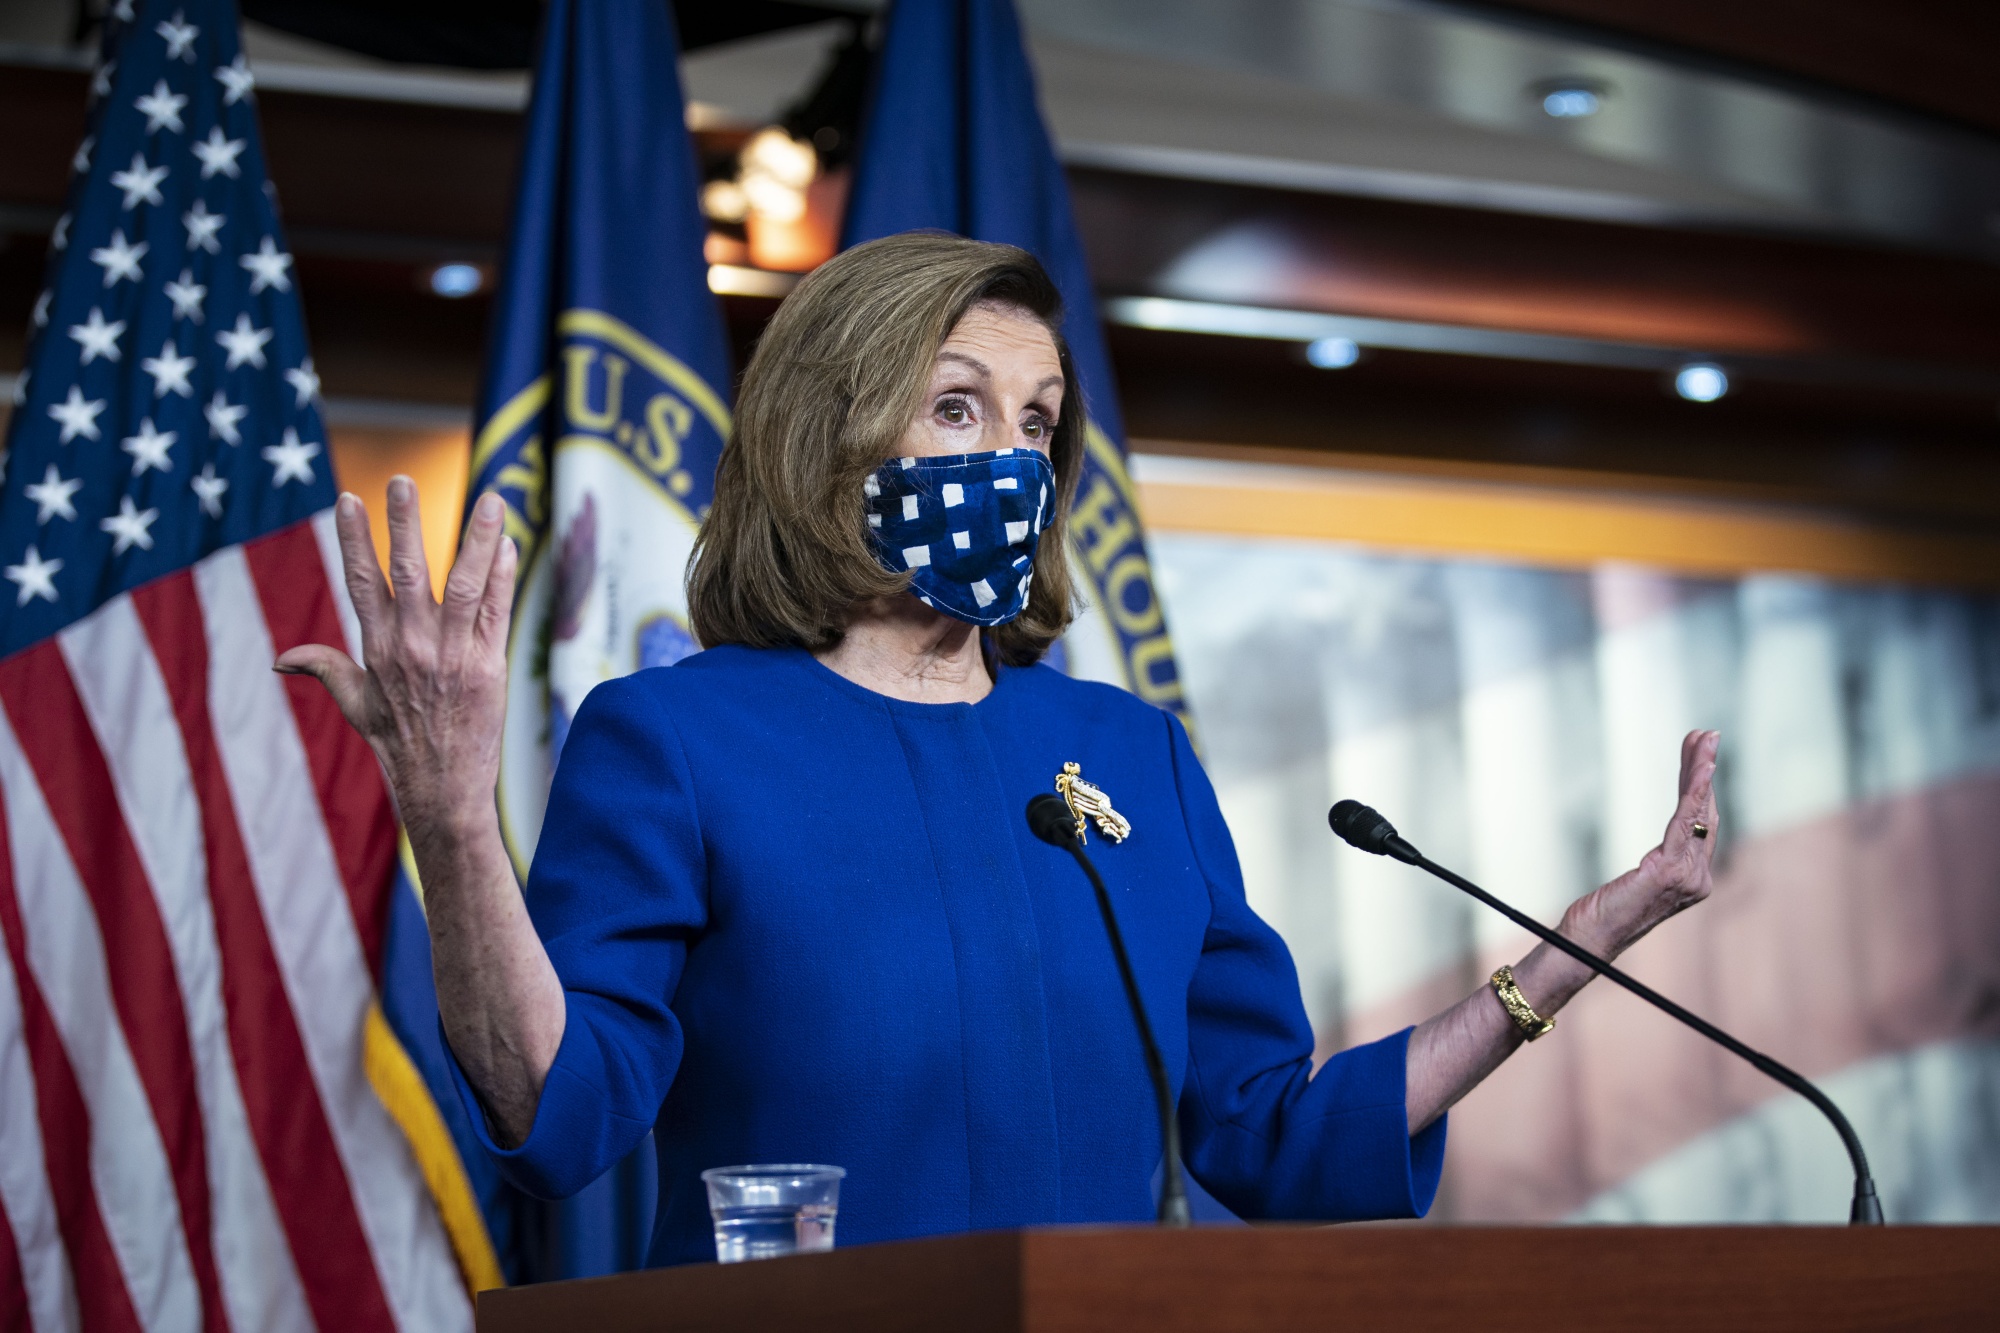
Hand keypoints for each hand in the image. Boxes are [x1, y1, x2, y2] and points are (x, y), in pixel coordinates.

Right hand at [275, 479, 516, 837]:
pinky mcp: (488, 667)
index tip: (349, 498)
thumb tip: (280, 659)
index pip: (361, 581)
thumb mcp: (355, 705)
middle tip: (402, 480)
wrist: (442, 790)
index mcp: (376, 649)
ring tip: (491, 498)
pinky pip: (497, 612)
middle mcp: (411, 647)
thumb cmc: (399, 746)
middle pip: (409, 572)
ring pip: (465, 584)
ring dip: (478, 538)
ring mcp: (452, 656)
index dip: (354, 538)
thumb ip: (324, 669)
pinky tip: (509, 545)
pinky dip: (504, 577)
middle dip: (405, 523)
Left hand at [1563, 729, 1719, 958]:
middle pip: (1705, 811)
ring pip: (1699, 811)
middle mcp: (1698, 877)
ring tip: (1705, 738)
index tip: (1699, 753)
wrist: (1587, 942)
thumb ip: (1658, 865)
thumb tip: (1663, 850)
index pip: (1700, 822)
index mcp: (1692, 878)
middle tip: (1706, 734)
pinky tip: (1701, 767)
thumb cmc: (1603, 916)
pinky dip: (1696, 791)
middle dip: (1704, 769)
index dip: (1700, 786)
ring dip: (1701, 770)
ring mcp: (1688, 875)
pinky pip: (1686, 821)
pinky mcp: (1670, 870)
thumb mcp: (1636, 884)